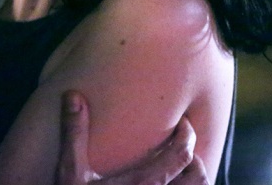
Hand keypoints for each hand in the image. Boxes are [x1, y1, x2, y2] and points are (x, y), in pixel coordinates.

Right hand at [56, 92, 208, 184]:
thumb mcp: (71, 174)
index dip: (187, 134)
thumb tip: (72, 96)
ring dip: (193, 178)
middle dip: (194, 157)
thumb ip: (75, 134)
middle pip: (199, 176)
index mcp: (144, 184)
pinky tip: (168, 184)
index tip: (182, 121)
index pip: (182, 154)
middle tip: (180, 144)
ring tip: (178, 168)